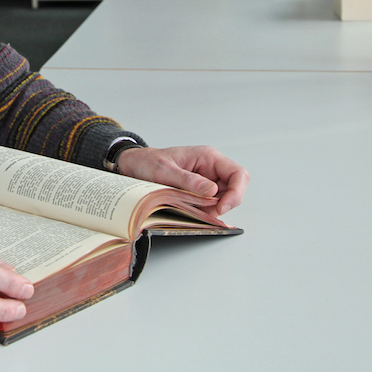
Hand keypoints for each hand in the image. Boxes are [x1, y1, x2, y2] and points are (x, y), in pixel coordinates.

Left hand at [117, 145, 248, 216]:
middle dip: (223, 204)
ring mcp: (205, 182)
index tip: (221, 207)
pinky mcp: (197, 194)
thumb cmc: (148, 162)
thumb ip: (188, 180)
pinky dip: (202, 212)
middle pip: (233, 190)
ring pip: (221, 201)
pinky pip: (208, 206)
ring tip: (190, 209)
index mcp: (208, 158)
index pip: (238, 174)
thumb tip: (211, 191)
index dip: (236, 192)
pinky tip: (188, 212)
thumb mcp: (165, 170)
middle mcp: (211, 170)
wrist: (133, 166)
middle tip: (205, 212)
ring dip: (211, 210)